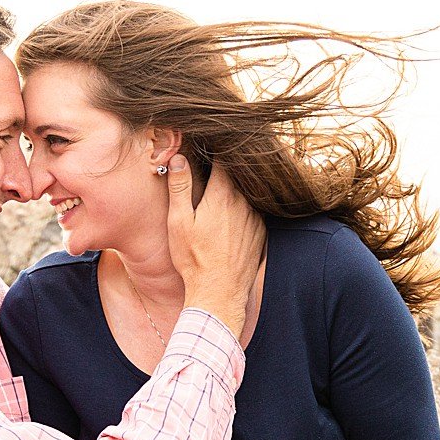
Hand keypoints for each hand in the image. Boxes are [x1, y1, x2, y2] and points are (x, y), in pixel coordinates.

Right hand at [165, 157, 263, 340]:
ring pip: (247, 193)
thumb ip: (179, 187)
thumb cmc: (194, 259)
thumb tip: (178, 157)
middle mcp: (244, 202)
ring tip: (220, 195)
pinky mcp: (261, 232)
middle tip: (212, 167)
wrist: (219, 293)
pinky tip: (231, 218)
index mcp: (223, 195)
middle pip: (238, 175)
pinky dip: (244, 207)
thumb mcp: (179, 222)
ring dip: (236, 189)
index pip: (224, 160)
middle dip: (226, 169)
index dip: (216, 151)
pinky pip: (254, 211)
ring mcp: (256, 218)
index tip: (209, 146)